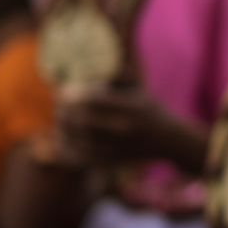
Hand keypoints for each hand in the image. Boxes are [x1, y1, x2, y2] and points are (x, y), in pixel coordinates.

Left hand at [54, 83, 206, 171]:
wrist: (168, 140)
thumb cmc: (149, 109)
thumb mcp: (138, 88)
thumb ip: (117, 75)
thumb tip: (92, 66)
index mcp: (131, 107)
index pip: (93, 99)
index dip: (74, 94)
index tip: (65, 91)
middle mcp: (125, 128)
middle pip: (82, 120)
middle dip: (65, 111)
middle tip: (59, 105)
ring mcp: (119, 147)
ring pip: (78, 140)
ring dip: (63, 129)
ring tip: (60, 120)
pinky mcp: (112, 161)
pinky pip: (81, 158)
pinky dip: (67, 149)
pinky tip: (62, 139)